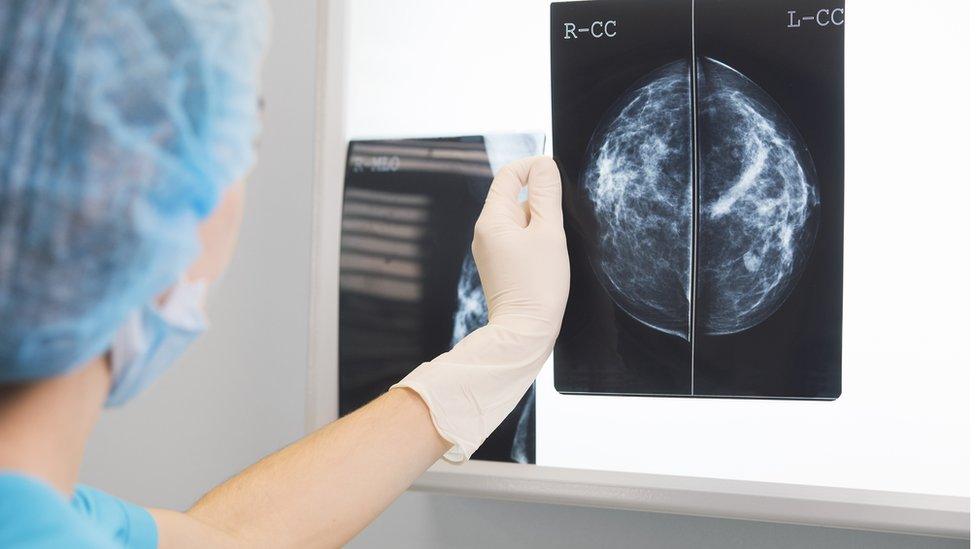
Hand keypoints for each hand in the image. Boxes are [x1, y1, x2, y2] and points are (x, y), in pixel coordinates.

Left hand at [393, 157, 569, 461]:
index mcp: (492, 219)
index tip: (556, 174)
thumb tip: (544, 165)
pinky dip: (536, 240)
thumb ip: (546, 194)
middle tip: (560, 224)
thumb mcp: (549, 232)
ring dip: (541, 224)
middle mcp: (485, 232)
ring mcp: (491, 249)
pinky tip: (547, 259)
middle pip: (515, 196)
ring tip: (553, 247)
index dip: (534, 167)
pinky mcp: (500, 265)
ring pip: (520, 219)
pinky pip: (518, 239)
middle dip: (541, 201)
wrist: (524, 332)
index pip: (509, 174)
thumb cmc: (537, 286)